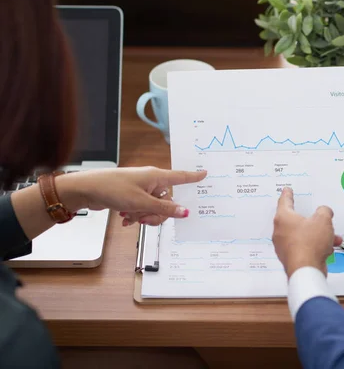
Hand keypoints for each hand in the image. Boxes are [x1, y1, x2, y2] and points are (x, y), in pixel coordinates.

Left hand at [55, 167, 206, 225]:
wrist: (87, 189)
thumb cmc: (113, 188)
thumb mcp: (142, 202)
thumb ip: (165, 208)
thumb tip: (185, 212)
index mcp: (157, 176)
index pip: (181, 177)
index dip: (194, 177)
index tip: (206, 174)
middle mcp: (151, 181)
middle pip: (167, 200)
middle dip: (158, 213)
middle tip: (144, 217)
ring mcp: (141, 188)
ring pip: (154, 207)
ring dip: (145, 215)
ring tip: (131, 216)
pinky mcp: (132, 195)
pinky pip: (143, 208)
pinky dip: (136, 215)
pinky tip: (126, 219)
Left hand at [272, 188, 341, 277]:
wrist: (306, 270)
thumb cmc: (309, 244)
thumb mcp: (323, 220)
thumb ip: (324, 211)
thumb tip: (325, 212)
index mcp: (283, 218)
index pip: (284, 201)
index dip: (287, 194)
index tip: (286, 190)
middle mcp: (280, 231)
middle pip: (297, 220)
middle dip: (313, 221)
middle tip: (320, 218)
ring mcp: (284, 246)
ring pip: (303, 235)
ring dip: (319, 235)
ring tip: (333, 237)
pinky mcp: (291, 258)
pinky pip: (304, 247)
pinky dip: (316, 246)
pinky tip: (328, 248)